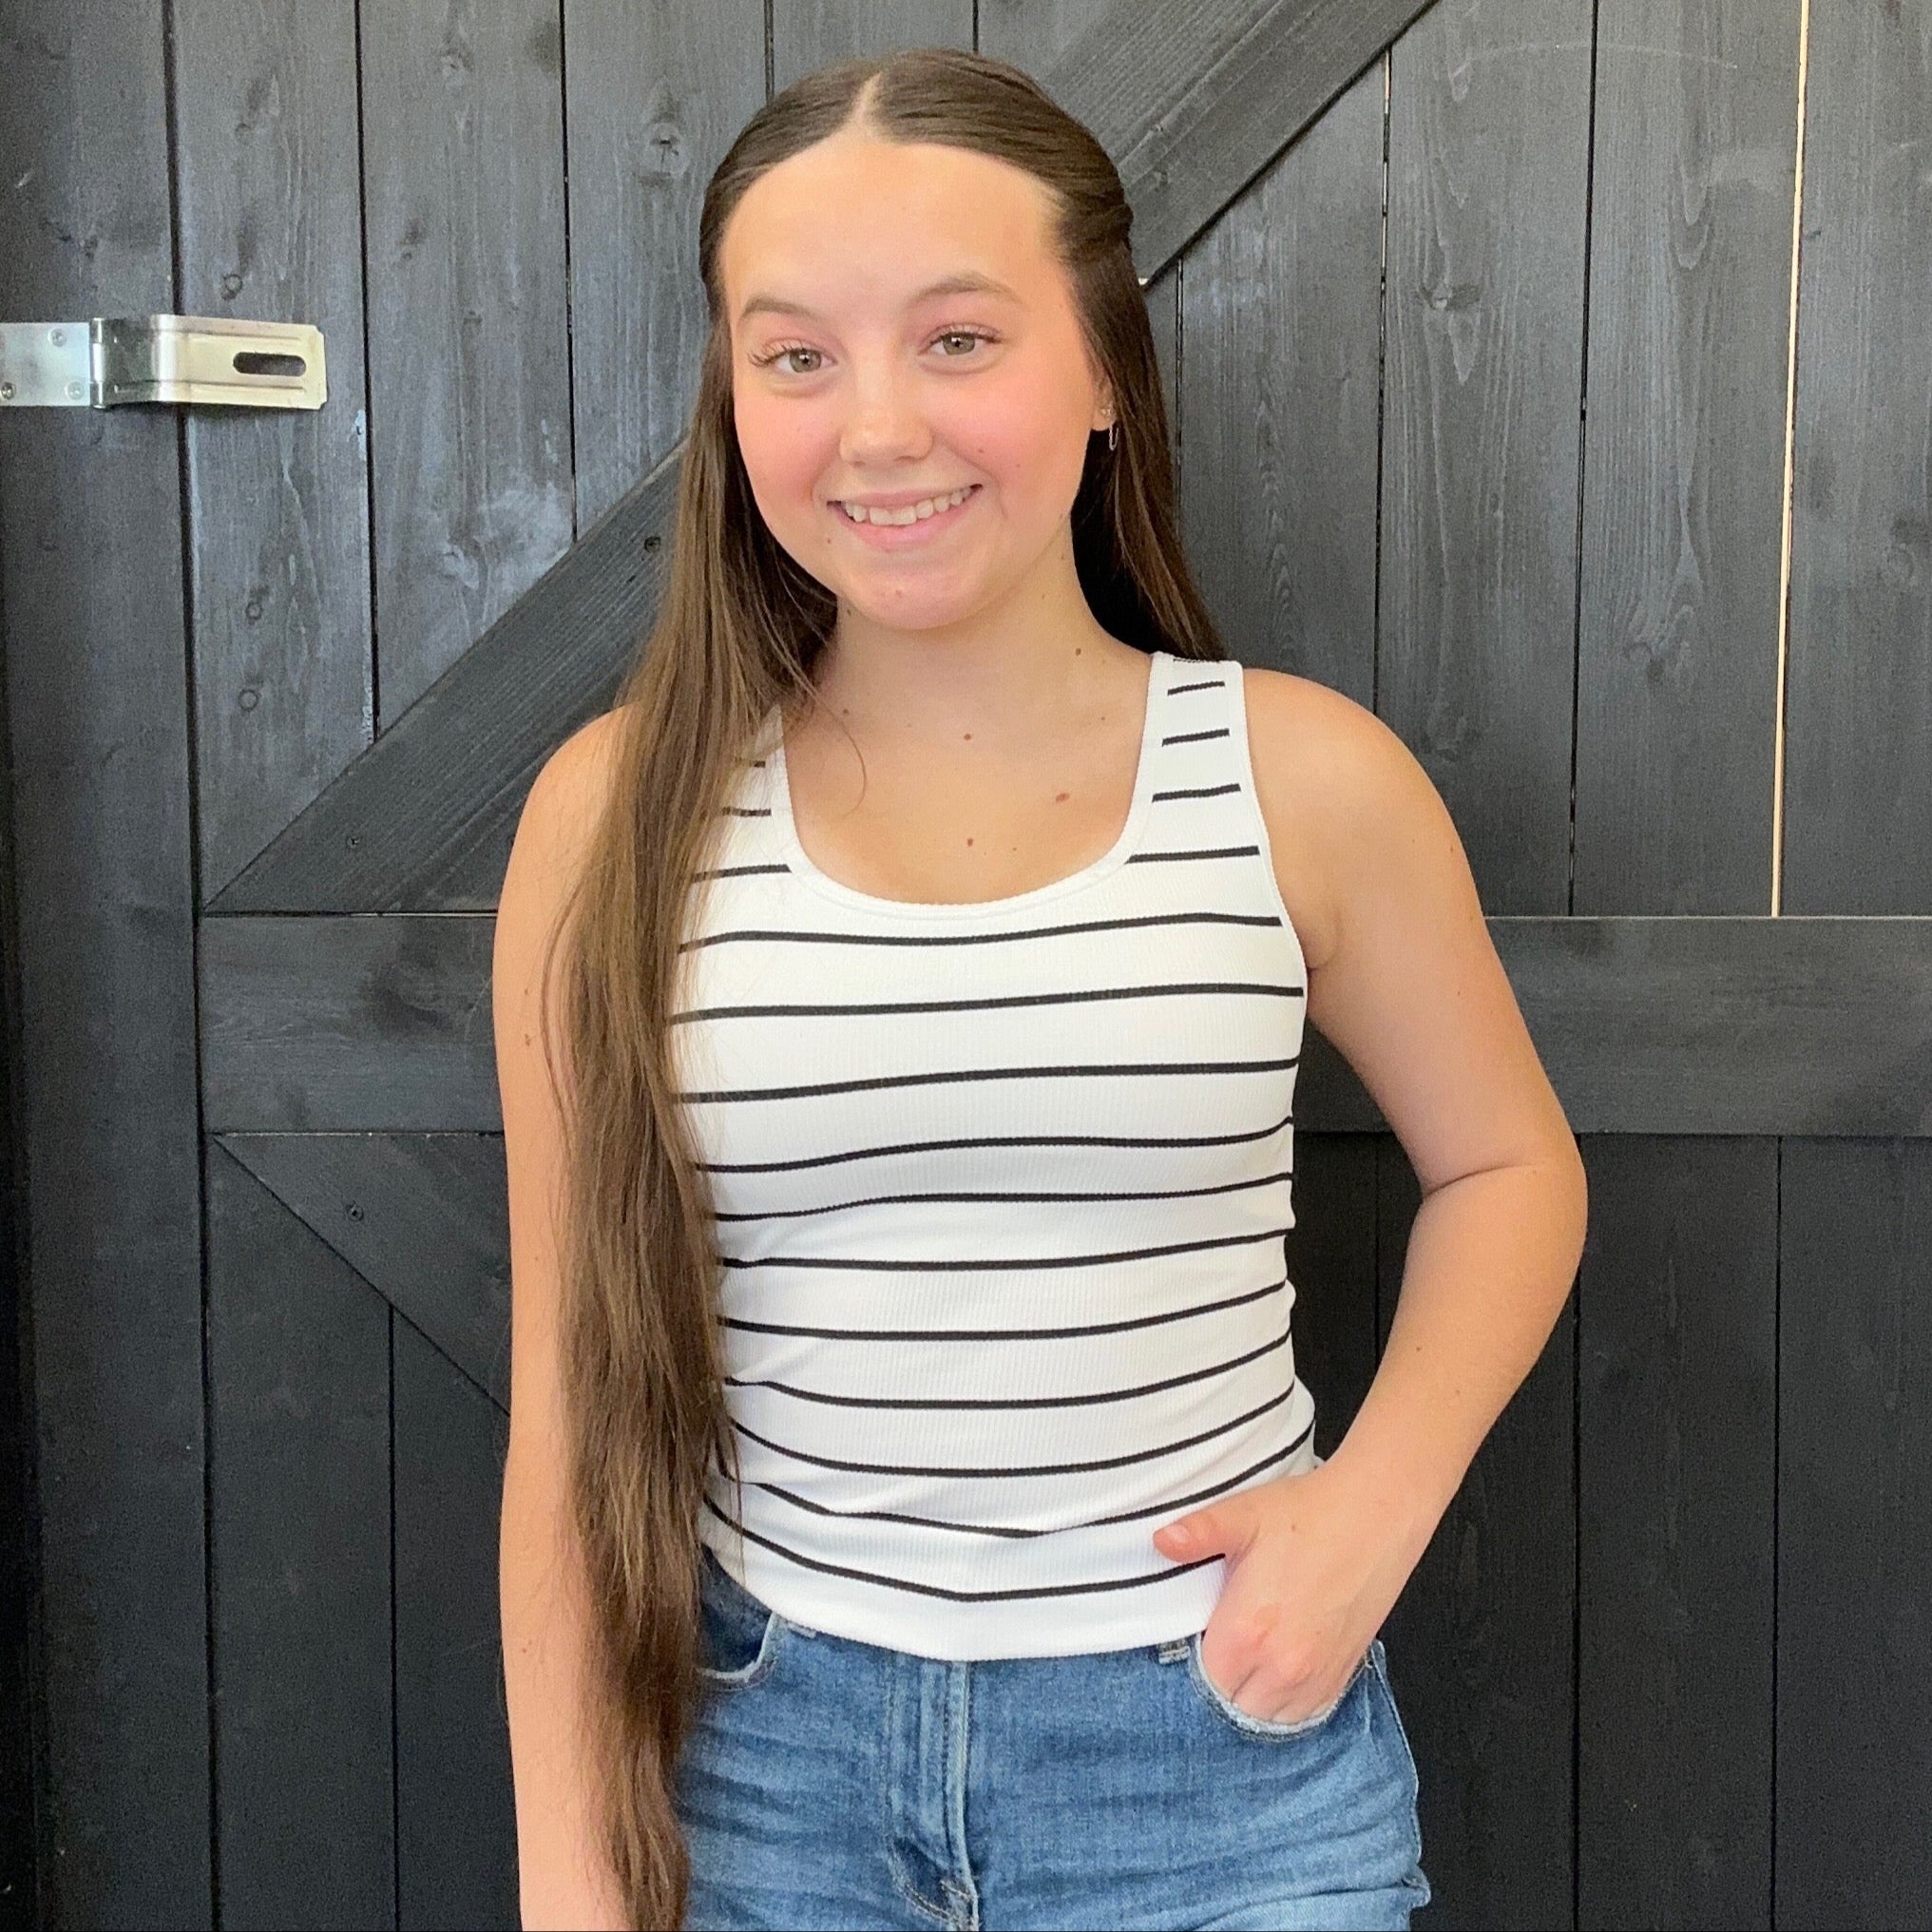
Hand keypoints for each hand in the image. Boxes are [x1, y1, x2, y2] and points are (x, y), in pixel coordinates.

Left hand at [1150, 1455, 1424, 1726]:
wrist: (1376, 1513)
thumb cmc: (1307, 1512)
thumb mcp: (1243, 1515)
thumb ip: (1197, 1534)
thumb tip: (1159, 1541)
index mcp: (1247, 1631)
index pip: (1204, 1677)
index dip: (1200, 1655)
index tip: (1206, 1629)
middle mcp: (1282, 1665)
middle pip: (1234, 1703)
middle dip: (1226, 1678)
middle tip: (1229, 1638)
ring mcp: (1317, 1675)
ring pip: (1270, 1715)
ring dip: (1256, 1694)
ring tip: (1255, 1653)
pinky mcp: (1345, 1673)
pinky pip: (1307, 1713)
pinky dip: (1290, 1700)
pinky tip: (1282, 1666)